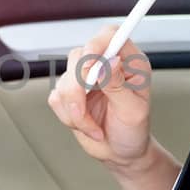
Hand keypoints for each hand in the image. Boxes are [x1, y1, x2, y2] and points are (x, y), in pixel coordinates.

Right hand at [47, 24, 153, 169]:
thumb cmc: (132, 131)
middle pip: (79, 56)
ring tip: (93, 126)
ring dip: (76, 111)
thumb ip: (118, 85)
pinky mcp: (69, 93)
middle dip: (79, 89)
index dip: (96, 45)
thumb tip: (108, 62)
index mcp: (128, 62)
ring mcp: (84, 78)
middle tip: (86, 112)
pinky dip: (68, 117)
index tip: (90, 67)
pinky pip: (56, 98)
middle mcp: (105, 65)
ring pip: (64, 80)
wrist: (119, 153)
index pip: (109, 36)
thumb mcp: (133, 111)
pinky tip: (86, 125)